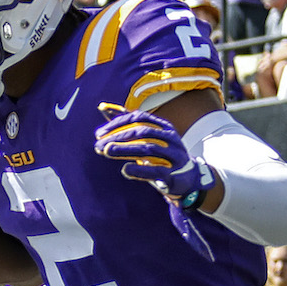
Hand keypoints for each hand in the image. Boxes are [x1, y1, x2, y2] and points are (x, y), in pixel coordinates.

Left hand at [94, 104, 215, 204]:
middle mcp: (171, 138)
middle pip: (142, 132)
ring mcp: (175, 156)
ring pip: (149, 149)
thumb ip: (125, 123)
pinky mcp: (174, 175)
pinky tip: (125, 169)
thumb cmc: (161, 155)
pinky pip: (156, 171)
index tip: (99, 134)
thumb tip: (102, 107)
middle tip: (98, 145)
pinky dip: (140, 170)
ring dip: (125, 150)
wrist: (188, 179)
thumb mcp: (146, 138)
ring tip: (106, 151)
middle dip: (118, 137)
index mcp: (163, 126)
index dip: (117, 123)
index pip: (138, 118)